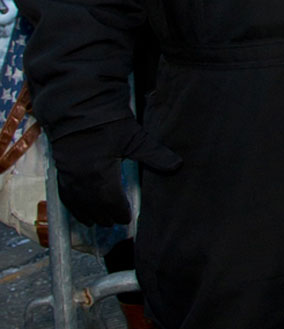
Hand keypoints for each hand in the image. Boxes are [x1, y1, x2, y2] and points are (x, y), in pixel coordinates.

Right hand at [51, 116, 181, 226]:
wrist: (76, 107)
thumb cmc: (106, 121)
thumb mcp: (133, 137)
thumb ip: (155, 154)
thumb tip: (177, 165)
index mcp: (102, 177)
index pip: (113, 205)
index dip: (121, 213)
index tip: (127, 218)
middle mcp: (83, 182)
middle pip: (96, 209)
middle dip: (106, 217)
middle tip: (116, 221)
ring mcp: (70, 178)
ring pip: (80, 205)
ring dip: (90, 214)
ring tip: (99, 221)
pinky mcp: (61, 171)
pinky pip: (66, 196)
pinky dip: (74, 206)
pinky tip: (79, 210)